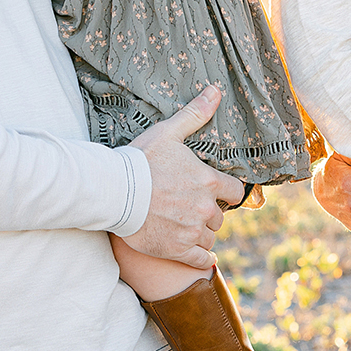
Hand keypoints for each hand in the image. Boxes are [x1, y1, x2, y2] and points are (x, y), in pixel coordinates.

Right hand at [125, 87, 242, 269]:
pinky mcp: (178, 249)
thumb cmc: (141, 160)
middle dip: (209, 214)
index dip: (228, 193)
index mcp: (208, 182)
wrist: (115, 191)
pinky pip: (200, 259)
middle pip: (219, 217)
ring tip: (189, 229)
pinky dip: (202, 259)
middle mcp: (205, 208)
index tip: (221, 195)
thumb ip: (195, 114)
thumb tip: (215, 90)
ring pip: (209, 238)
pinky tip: (202, 257)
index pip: (235, 192)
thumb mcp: (168, 133)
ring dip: (202, 234)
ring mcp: (192, 230)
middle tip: (194, 210)